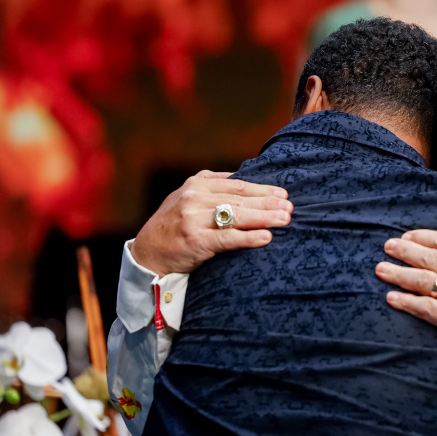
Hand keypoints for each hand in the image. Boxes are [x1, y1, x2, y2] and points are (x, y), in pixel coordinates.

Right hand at [130, 171, 291, 275]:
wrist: (146, 253)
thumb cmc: (173, 226)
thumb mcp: (188, 198)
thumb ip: (213, 187)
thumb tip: (248, 182)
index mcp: (197, 183)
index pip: (238, 185)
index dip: (263, 189)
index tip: (283, 194)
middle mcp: (195, 197)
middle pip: (240, 199)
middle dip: (269, 203)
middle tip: (290, 207)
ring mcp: (193, 218)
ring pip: (237, 216)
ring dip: (265, 217)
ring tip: (285, 220)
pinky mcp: (194, 240)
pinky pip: (228, 238)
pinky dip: (249, 237)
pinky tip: (266, 237)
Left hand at [375, 210, 436, 358]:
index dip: (422, 237)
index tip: (406, 236)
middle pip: (427, 258)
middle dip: (403, 251)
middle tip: (387, 247)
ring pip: (422, 282)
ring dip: (398, 274)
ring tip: (381, 269)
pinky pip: (425, 309)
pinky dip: (407, 303)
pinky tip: (392, 298)